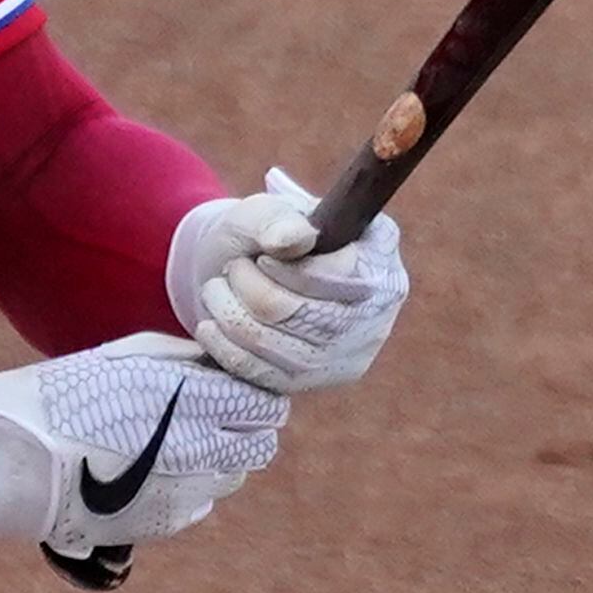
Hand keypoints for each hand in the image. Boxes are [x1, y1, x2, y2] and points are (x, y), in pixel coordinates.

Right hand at [0, 333, 287, 555]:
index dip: (257, 397)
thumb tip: (224, 366)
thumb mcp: (131, 357)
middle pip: (261, 445)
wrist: (19, 456)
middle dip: (246, 429)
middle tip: (214, 415)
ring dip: (219, 459)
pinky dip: (189, 486)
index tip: (236, 390)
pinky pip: (200, 503)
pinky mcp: (165, 524)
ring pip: (233, 477)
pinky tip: (151, 469)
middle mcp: (200, 450)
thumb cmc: (69, 392)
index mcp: (193, 400)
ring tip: (175, 442)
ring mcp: (185, 493)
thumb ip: (189, 361)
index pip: (268, 407)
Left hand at [166, 168, 407, 393]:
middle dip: (252, 287)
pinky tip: (213, 324)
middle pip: (306, 314)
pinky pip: (262, 372)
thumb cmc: (263, 234)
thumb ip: (277, 218)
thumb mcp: (265, 210)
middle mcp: (378, 309)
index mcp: (380, 254)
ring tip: (217, 289)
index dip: (294, 270)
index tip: (263, 255)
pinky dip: (226, 345)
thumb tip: (289, 241)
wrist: (243, 273)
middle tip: (234, 268)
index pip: (347, 276)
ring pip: (277, 344)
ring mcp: (348, 352)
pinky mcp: (314, 382)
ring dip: (230, 312)